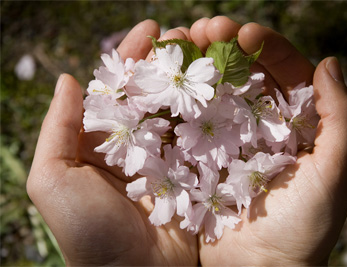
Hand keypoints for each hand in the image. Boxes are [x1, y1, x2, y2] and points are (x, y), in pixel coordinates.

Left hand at [27, 20, 198, 265]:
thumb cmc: (89, 232)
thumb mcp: (55, 180)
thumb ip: (58, 129)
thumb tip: (69, 78)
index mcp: (107, 140)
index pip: (121, 88)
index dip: (133, 57)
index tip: (151, 28)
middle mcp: (141, 144)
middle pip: (156, 93)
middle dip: (170, 61)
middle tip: (188, 34)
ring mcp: (173, 157)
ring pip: (184, 109)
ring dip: (195, 80)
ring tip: (210, 52)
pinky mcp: (198, 173)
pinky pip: (207, 136)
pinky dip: (216, 113)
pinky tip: (226, 90)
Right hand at [189, 16, 346, 264]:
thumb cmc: (301, 229)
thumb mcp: (332, 175)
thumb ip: (340, 119)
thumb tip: (330, 63)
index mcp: (296, 126)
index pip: (285, 73)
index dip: (268, 47)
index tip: (243, 32)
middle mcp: (262, 128)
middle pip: (246, 75)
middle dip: (226, 48)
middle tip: (204, 29)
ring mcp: (229, 141)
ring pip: (217, 92)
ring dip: (200, 67)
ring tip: (181, 45)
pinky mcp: (202, 158)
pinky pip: (192, 122)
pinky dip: (181, 100)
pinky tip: (168, 83)